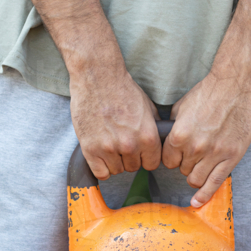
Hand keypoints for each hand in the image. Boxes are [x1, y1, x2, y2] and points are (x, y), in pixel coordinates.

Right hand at [70, 64, 160, 178]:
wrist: (98, 78)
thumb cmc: (123, 90)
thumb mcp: (148, 108)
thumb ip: (154, 129)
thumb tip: (160, 142)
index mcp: (147, 137)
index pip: (151, 164)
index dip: (145, 158)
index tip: (139, 151)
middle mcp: (129, 145)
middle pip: (133, 168)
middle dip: (128, 158)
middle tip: (120, 143)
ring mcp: (109, 148)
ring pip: (116, 171)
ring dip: (114, 161)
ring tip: (110, 144)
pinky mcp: (90, 149)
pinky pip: (100, 173)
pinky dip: (101, 167)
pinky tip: (100, 155)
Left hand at [162, 71, 250, 206]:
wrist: (237, 85)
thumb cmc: (209, 92)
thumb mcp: (181, 107)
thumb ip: (173, 128)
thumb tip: (167, 142)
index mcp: (179, 135)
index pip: (167, 161)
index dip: (172, 158)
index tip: (177, 155)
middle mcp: (195, 147)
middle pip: (182, 170)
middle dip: (184, 164)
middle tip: (192, 154)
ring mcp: (215, 154)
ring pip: (196, 179)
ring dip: (194, 175)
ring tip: (198, 166)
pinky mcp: (231, 157)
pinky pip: (215, 183)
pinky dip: (205, 195)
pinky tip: (198, 202)